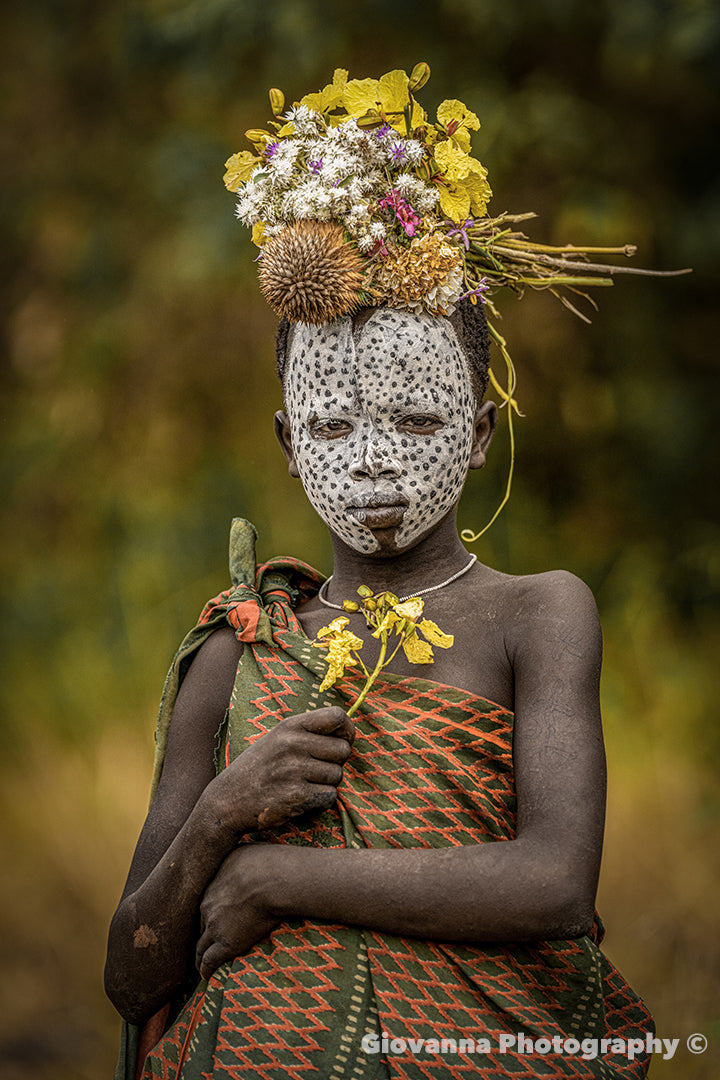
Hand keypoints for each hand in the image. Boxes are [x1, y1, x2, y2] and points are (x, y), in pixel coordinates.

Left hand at [195, 844, 280, 979]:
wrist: (273, 879)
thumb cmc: (270, 861)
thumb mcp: (249, 850)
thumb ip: (244, 859)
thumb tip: (252, 858)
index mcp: (214, 880)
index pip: (207, 900)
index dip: (210, 911)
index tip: (215, 917)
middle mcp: (208, 902)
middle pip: (200, 922)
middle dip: (203, 932)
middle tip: (207, 942)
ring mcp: (214, 924)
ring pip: (200, 945)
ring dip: (200, 955)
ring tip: (202, 965)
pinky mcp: (225, 944)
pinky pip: (209, 961)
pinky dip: (206, 970)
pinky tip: (207, 977)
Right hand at [211, 705, 354, 833]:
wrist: (227, 801)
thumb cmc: (258, 769)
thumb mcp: (277, 739)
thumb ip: (307, 733)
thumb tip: (347, 734)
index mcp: (289, 726)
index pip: (337, 716)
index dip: (348, 730)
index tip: (343, 741)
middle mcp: (292, 744)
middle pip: (343, 750)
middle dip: (336, 763)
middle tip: (316, 770)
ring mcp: (294, 770)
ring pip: (338, 776)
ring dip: (326, 784)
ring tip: (303, 784)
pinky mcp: (297, 796)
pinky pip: (330, 797)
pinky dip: (320, 801)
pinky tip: (301, 799)